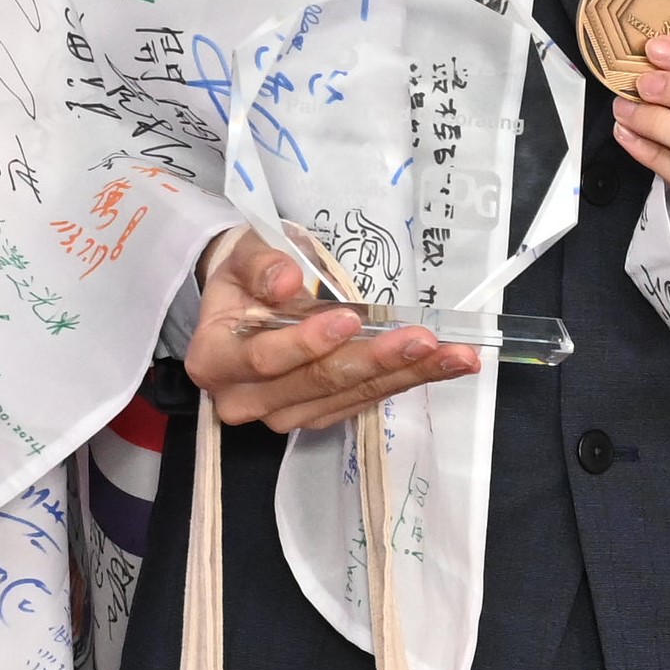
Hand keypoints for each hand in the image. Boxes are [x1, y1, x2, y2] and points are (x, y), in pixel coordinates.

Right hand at [185, 230, 478, 430]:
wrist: (246, 299)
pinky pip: (364, 401)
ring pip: (348, 397)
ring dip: (406, 376)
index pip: (264, 359)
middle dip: (375, 360)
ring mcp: (283, 414)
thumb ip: (261, 264)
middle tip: (424, 339)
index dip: (307, 343)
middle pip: (316, 384)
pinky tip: (443, 365)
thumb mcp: (244, 254)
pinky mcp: (318, 415)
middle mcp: (245, 400)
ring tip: (453, 355)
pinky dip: (407, 381)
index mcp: (215, 360)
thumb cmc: (245, 275)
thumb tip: (286, 280)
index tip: (348, 320)